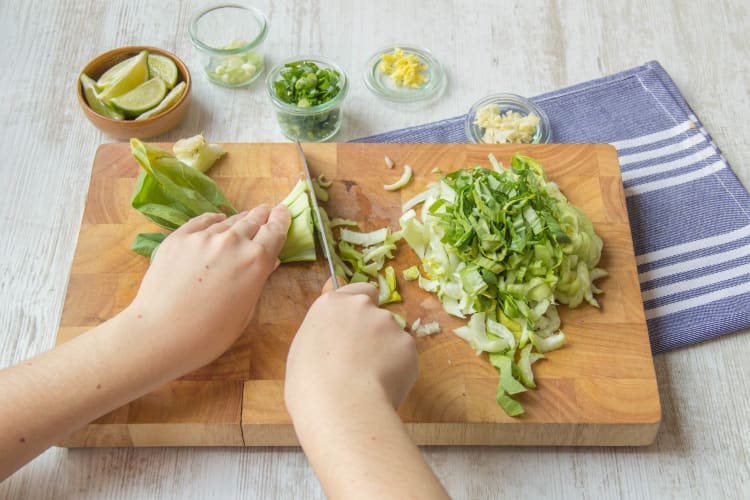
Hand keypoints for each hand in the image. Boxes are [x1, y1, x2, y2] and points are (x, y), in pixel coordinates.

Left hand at [127, 203, 290, 375]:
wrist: (160, 333)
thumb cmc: (209, 334)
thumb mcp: (245, 312)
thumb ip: (257, 282)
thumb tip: (267, 263)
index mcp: (256, 261)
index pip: (274, 232)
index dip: (280, 220)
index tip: (282, 211)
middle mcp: (233, 242)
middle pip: (252, 221)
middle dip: (261, 215)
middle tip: (265, 210)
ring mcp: (204, 237)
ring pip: (228, 222)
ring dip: (239, 220)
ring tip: (244, 217)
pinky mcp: (179, 237)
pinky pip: (202, 221)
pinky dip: (214, 220)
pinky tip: (218, 220)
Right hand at [284, 283, 447, 499]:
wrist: (341, 405)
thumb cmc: (309, 385)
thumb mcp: (302, 350)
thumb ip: (325, 334)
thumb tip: (337, 340)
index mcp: (331, 304)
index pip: (359, 290)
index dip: (361, 310)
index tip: (358, 328)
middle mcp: (362, 306)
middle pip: (377, 312)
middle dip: (374, 331)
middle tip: (363, 360)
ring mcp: (388, 323)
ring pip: (392, 336)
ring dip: (386, 352)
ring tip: (370, 380)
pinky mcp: (408, 345)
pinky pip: (404, 356)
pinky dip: (398, 369)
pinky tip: (382, 386)